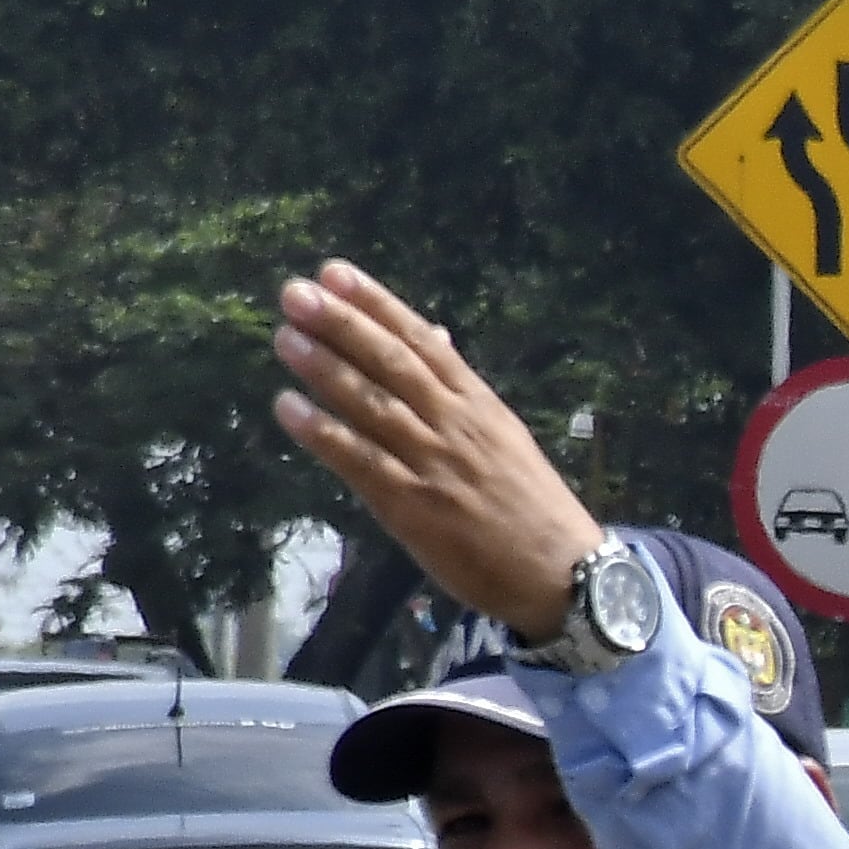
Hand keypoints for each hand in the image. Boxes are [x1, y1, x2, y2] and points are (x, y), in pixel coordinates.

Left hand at [269, 261, 607, 636]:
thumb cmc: (533, 508)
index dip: (376, 305)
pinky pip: (361, 462)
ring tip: (286, 338)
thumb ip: (462, 392)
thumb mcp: (505, 437)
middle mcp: (455, 424)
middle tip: (296, 293)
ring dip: (325, 368)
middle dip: (342, 324)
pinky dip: (323, 433)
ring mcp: (434, 464)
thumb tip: (434, 337)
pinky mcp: (414, 507)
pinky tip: (290, 409)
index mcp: (480, 405)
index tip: (336, 274)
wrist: (562, 574)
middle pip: (392, 363)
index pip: (423, 342)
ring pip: (373, 405)